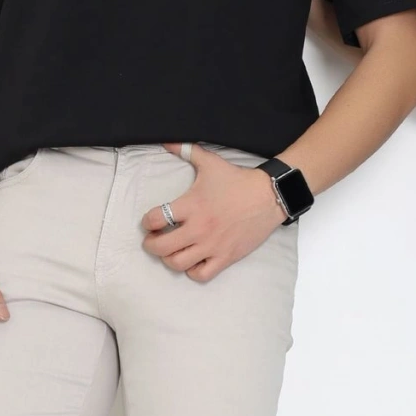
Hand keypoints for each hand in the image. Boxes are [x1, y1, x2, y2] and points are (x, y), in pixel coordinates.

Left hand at [142, 145, 285, 281]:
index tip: (149, 221)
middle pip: (161, 247)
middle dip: (150, 245)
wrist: (269, 196)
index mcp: (191, 205)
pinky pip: (201, 275)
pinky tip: (193, 261)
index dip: (147, 221)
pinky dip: (192, 271)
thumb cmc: (238, 181)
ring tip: (171, 251)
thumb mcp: (210, 163)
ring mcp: (212, 245)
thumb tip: (167, 141)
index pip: (155, 219)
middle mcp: (199, 228)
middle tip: (153, 239)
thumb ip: (186, 150)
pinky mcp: (226, 257)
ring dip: (168, 259)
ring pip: (177, 264)